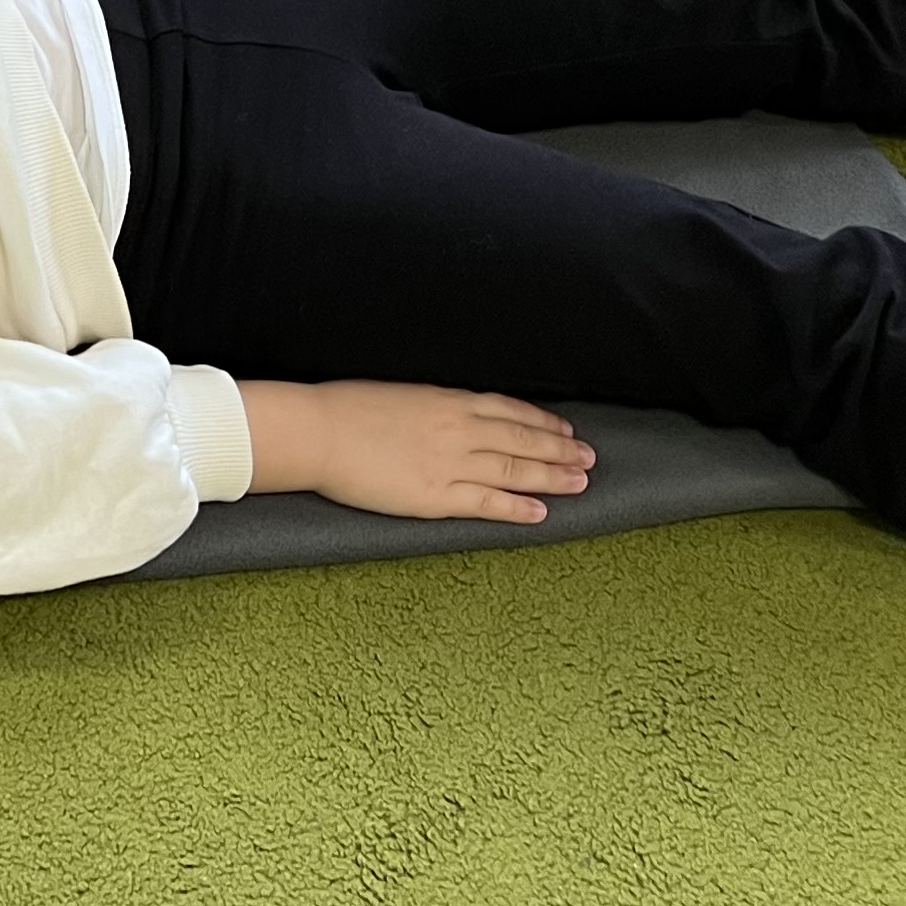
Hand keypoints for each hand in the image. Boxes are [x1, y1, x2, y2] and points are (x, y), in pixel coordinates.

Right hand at [244, 380, 594, 524]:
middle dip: (559, 449)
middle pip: (522, 440)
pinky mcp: (435, 497)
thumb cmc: (346, 408)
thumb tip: (454, 411)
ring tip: (580, 482)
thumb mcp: (401, 393)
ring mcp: (449, 465)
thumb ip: (434, 404)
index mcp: (448, 400)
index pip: (509, 410)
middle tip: (588, 458)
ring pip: (514, 471)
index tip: (565, 429)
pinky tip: (541, 512)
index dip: (541, 421)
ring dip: (551, 476)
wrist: (317, 432)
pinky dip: (516, 508)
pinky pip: (486, 504)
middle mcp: (458, 430)